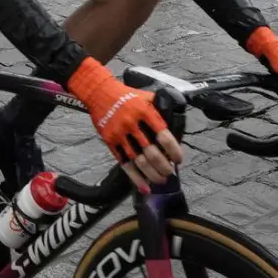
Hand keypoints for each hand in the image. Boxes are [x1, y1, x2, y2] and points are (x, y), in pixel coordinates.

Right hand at [67, 59, 183, 191]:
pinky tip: (144, 186)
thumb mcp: (146, 96)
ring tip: (160, 180)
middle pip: (152, 153)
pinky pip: (124, 163)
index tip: (178, 159)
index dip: (174, 151)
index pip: (164, 136)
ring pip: (139, 161)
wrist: (99, 92)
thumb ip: (160, 108)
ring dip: (152, 174)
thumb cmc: (125, 94)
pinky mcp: (110, 141)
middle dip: (164, 167)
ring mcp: (120, 134)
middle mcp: (133, 124)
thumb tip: (176, 121)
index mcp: (145, 112)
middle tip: (169, 172)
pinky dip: (135, 177)